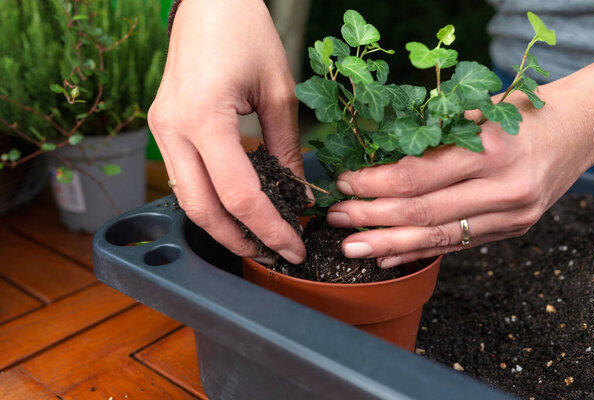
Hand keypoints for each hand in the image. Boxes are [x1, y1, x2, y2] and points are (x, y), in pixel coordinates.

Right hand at [148, 0, 305, 262]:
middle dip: (240, 241)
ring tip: (258, 239)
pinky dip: (210, 202)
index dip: (270, 229)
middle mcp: (173, 130)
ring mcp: (161, 130)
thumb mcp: (278, 91)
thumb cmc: (246, 32)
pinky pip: (184, 180)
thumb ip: (286, 148)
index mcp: (204, 119)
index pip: (239, 196)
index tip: (293, 247)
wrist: (208, 1)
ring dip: (222, 227)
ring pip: (188, 201)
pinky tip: (235, 211)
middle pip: (203, 210)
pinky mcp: (163, 128)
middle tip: (274, 255)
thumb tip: (297, 195)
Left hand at [327, 61, 593, 267]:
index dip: (373, 184)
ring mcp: (511, 216)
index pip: (416, 176)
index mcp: (489, 148)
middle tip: (337, 219)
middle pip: (422, 213)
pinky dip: (420, 252)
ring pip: (438, 238)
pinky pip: (457, 247)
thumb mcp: (477, 111)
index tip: (344, 183)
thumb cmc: (521, 114)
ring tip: (353, 247)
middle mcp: (502, 188)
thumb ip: (433, 138)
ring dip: (389, 245)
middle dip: (371, 218)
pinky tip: (389, 256)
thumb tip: (376, 163)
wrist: (579, 130)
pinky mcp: (513, 231)